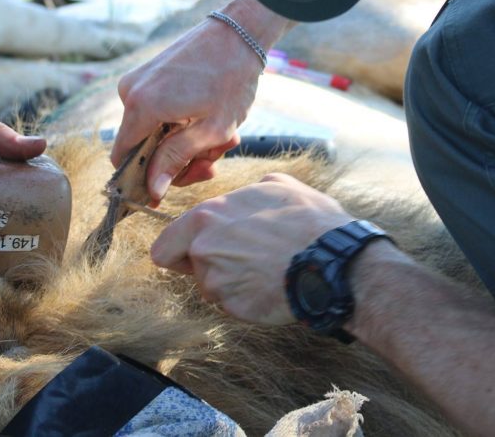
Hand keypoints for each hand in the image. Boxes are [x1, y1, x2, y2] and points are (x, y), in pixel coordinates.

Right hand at [112, 17, 262, 201]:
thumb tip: (153, 191)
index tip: (170, 189)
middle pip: (143, 148)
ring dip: (187, 142)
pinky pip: (158, 112)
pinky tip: (211, 121)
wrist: (239, 32)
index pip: (123, 160)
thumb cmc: (231, 79)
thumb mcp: (210, 129)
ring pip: (154, 132)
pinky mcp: (148, 74)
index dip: (144, 180)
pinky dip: (184, 123)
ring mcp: (138, 81)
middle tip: (213, 160)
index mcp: (142, 107)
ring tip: (223, 137)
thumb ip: (177, 160)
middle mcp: (130, 92)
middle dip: (179, 160)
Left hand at [150, 173, 355, 324]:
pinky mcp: (233, 307)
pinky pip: (232, 305)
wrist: (331, 260)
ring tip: (265, 269)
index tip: (190, 252)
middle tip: (237, 260)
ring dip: (231, 282)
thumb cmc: (307, 220)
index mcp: (206, 217)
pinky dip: (247, 299)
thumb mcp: (277, 186)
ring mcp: (217, 282)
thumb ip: (248, 192)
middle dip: (206, 265)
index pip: (163, 246)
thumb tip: (249, 193)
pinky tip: (271, 285)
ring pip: (213, 287)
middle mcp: (203, 250)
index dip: (176, 249)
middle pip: (188, 267)